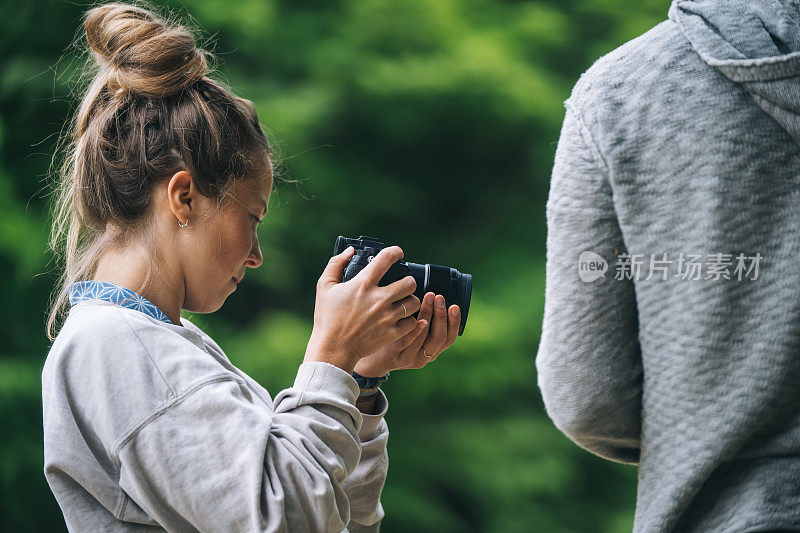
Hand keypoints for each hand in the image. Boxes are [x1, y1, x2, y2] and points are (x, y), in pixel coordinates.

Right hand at [304, 245, 421, 373]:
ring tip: (402, 302)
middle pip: (409, 282)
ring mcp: (387, 317)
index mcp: (363, 284)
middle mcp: (379, 299)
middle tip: (401, 284)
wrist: (333, 348)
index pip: (387, 258)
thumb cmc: (328, 318)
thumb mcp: (324, 287)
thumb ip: (336, 264)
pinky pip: (412, 322)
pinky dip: (408, 320)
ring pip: (414, 302)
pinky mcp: (392, 333)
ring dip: (409, 300)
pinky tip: (400, 319)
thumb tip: (350, 251)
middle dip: (407, 280)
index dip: (396, 252)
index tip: (397, 253)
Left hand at [354, 291, 460, 376]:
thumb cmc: (395, 339)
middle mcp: (425, 357)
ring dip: (429, 315)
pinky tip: (416, 318)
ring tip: (429, 298)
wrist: (372, 359)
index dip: (454, 322)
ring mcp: (410, 358)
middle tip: (439, 298)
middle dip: (442, 315)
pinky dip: (414, 329)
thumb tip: (434, 294)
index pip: (450, 337)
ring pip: (424, 338)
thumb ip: (424, 320)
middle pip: (440, 337)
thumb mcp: (413, 333)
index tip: (454, 305)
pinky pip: (407, 341)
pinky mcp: (396, 356)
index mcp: (432, 350)